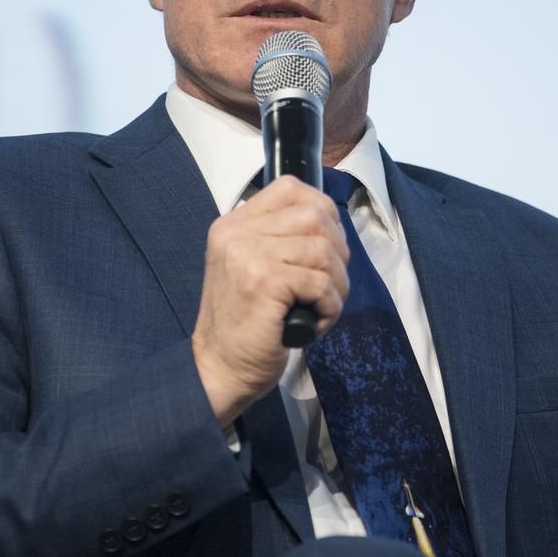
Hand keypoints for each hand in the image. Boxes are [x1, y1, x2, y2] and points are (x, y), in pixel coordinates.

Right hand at [191, 175, 349, 427]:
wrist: (219, 368)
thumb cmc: (246, 324)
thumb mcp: (252, 267)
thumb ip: (280, 239)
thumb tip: (332, 224)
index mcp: (234, 224)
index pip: (291, 188)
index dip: (323, 213)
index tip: (326, 246)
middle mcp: (236, 233)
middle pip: (315, 216)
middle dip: (338, 253)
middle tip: (328, 286)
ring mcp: (247, 255)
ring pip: (323, 250)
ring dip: (336, 285)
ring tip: (321, 308)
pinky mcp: (263, 282)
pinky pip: (321, 283)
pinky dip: (330, 306)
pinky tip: (314, 323)